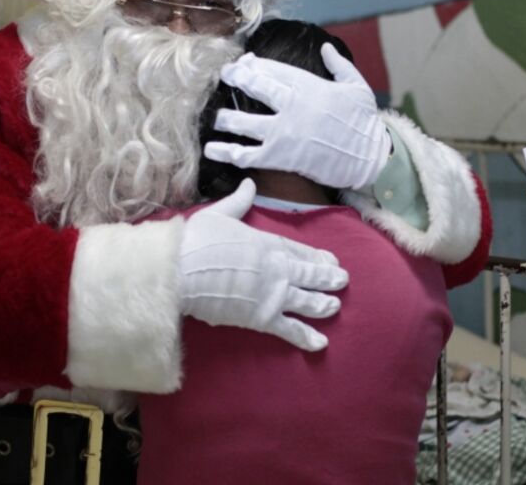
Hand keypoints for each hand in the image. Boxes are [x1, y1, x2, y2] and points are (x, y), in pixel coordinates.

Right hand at [178, 180, 348, 350]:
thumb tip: (249, 182)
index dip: (317, 257)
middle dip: (328, 279)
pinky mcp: (263, 318)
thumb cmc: (198, 240)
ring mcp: (274, 294)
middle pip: (310, 275)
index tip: (331, 260)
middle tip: (343, 281)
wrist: (183, 269)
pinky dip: (306, 337)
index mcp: (269, 243)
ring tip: (335, 306)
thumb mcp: (220, 213)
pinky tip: (321, 343)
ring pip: (307, 301)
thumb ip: (239, 201)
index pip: (300, 251)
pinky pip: (290, 330)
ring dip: (323, 304)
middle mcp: (279, 269)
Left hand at [204, 44, 391, 189]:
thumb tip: (324, 47)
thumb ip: (338, 64)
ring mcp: (282, 132)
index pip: (271, 68)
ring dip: (224, 118)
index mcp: (308, 85)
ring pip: (242, 121)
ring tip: (214, 117)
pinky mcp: (279, 157)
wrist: (368, 158)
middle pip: (253, 86)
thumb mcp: (357, 86)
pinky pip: (246, 154)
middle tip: (222, 76)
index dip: (253, 64)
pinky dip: (227, 152)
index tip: (243, 63)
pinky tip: (212, 150)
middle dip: (234, 78)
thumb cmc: (365, 122)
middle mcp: (291, 105)